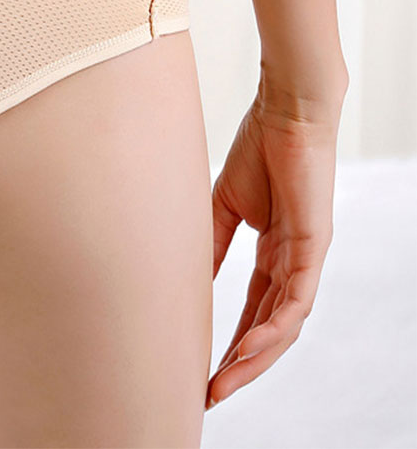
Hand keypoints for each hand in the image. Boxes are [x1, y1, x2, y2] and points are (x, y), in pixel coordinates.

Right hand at [205, 75, 343, 409]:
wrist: (285, 111)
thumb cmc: (259, 148)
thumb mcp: (224, 205)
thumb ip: (212, 243)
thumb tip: (190, 278)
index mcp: (273, 253)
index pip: (252, 310)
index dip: (231, 342)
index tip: (203, 369)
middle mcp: (294, 264)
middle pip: (269, 329)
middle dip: (242, 365)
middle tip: (211, 393)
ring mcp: (306, 258)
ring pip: (284, 325)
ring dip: (254, 357)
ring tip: (224, 382)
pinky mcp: (313, 246)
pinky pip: (296, 299)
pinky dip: (274, 327)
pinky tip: (251, 347)